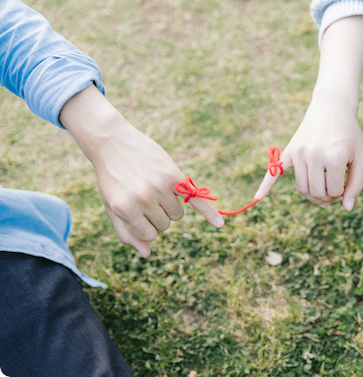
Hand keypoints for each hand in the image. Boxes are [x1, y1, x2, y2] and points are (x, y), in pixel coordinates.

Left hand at [60, 85, 223, 256]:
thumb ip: (127, 232)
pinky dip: (209, 212)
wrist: (112, 142)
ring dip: (170, 206)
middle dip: (157, 215)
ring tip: (155, 188)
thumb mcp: (112, 206)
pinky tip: (219, 224)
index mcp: (125, 210)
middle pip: (165, 224)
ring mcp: (160, 187)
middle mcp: (144, 199)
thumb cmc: (111, 178)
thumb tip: (147, 254)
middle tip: (143, 195)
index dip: (145, 225)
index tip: (136, 210)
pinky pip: (195, 198)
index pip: (149, 235)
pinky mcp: (174, 176)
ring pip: (177, 214)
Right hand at [255, 92, 362, 209]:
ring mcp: (299, 152)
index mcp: (334, 158)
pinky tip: (258, 197)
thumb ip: (356, 185)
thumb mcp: (361, 158)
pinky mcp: (290, 150)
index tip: (345, 186)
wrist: (332, 108)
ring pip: (301, 188)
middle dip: (326, 197)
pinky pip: (275, 170)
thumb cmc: (349, 136)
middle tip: (333, 191)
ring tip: (322, 190)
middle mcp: (314, 155)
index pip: (333, 192)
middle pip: (316, 192)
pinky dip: (266, 184)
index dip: (340, 193)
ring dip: (312, 195)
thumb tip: (347, 209)